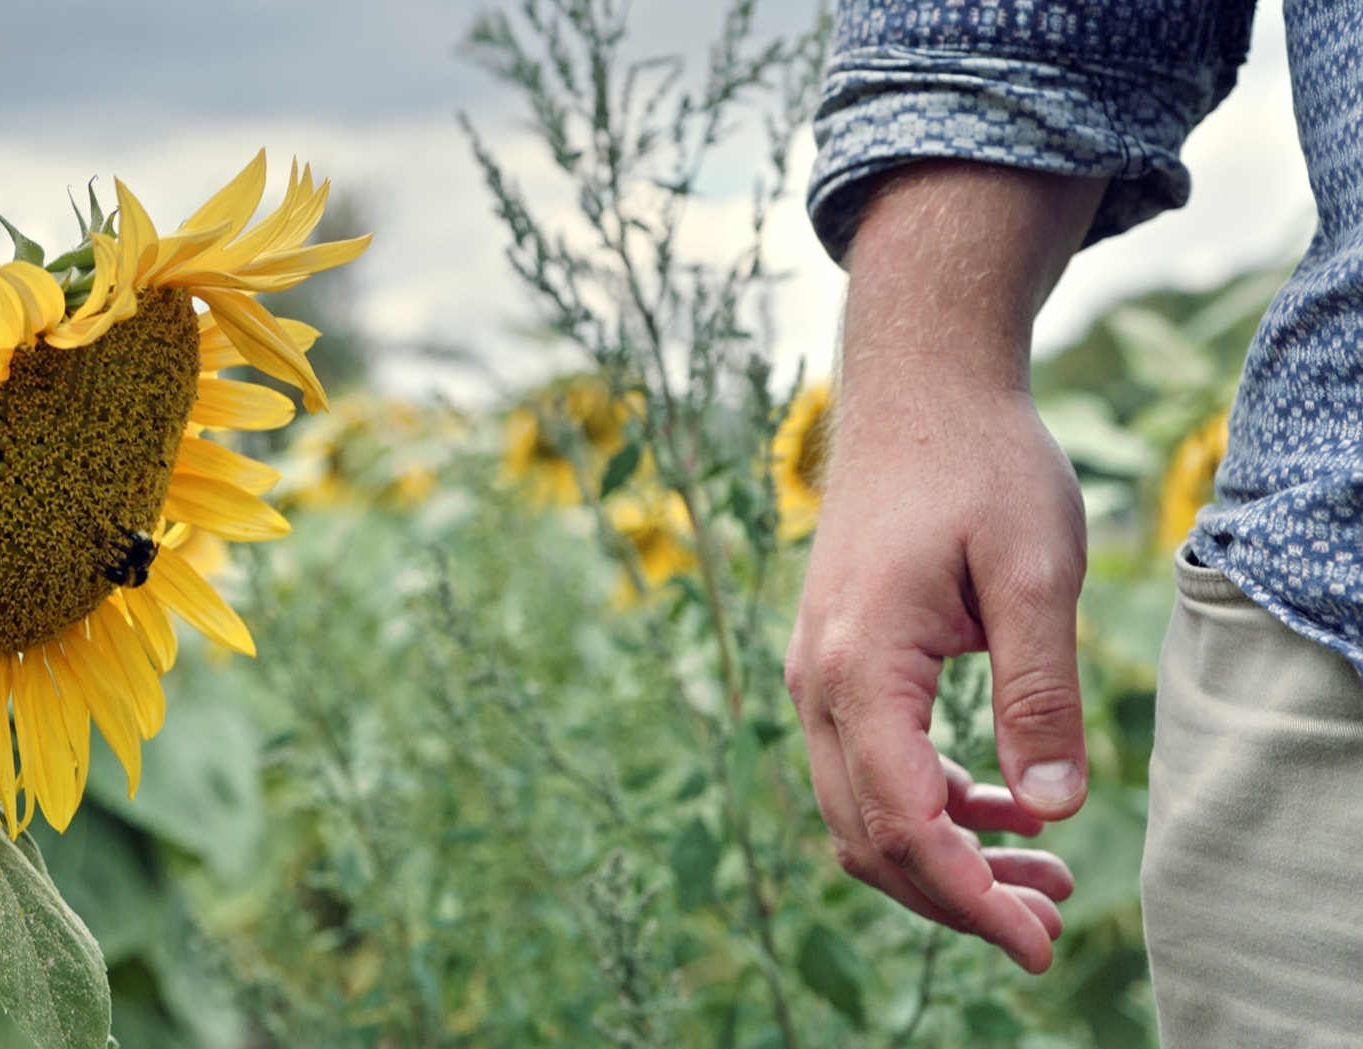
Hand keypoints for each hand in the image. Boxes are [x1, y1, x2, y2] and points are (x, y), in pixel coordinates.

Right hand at [785, 381, 1088, 973]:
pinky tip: (996, 804)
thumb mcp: (1036, 572)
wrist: (916, 388)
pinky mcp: (833, 663)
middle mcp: (817, 681)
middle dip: (955, 897)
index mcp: (860, 665)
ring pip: (858, 809)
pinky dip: (923, 807)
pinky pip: (861, 765)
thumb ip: (1039, 693)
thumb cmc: (979, 464)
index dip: (968, 897)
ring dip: (939, 858)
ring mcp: (815, 673)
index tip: (1037, 943)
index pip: (903, 821)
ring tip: (1040, 876)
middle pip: (867, 835)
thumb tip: (1051, 808)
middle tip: (1049, 925)